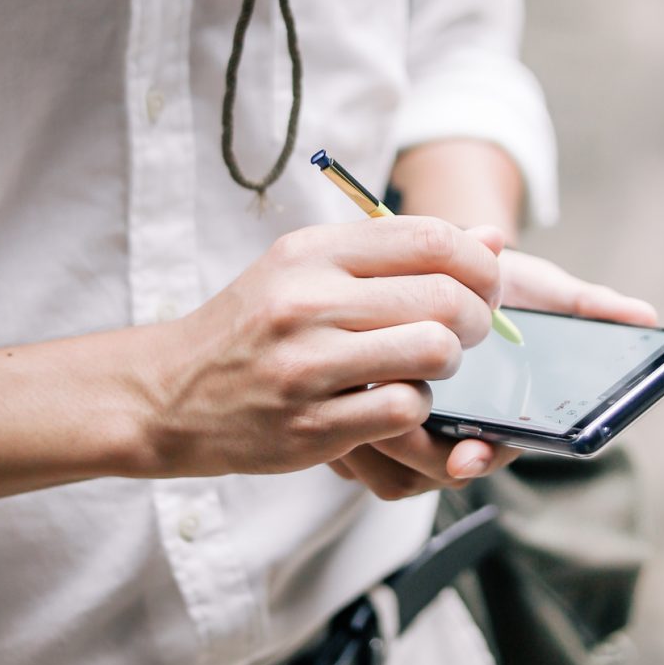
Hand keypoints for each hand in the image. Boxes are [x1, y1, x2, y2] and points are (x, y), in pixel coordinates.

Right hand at [134, 217, 502, 491]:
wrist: (170, 393)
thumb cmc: (253, 326)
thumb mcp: (306, 268)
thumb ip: (395, 252)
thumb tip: (493, 239)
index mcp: (310, 252)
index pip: (428, 237)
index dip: (477, 262)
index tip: (481, 284)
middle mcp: (307, 302)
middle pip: (443, 296)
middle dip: (475, 318)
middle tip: (466, 333)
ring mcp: (307, 367)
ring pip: (433, 353)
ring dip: (448, 364)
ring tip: (429, 367)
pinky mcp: (311, 427)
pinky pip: (404, 410)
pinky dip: (417, 408)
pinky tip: (396, 401)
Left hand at [330, 232, 657, 500]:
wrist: (429, 264)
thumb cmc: (490, 282)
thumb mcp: (536, 286)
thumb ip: (585, 306)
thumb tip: (644, 315)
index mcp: (496, 415)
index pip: (492, 453)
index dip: (482, 458)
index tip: (472, 454)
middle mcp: (451, 436)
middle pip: (434, 473)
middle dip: (420, 453)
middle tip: (405, 415)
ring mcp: (403, 436)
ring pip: (387, 471)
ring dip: (375, 437)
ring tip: (368, 388)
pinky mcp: (359, 425)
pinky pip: (349, 454)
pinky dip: (344, 428)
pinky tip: (342, 386)